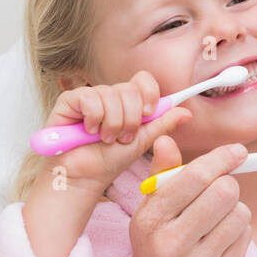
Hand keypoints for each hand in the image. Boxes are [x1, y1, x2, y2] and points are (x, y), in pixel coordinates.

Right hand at [40, 70, 189, 191]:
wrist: (86, 177)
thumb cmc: (110, 161)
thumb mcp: (142, 142)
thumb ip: (162, 124)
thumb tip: (186, 112)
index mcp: (128, 102)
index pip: (143, 80)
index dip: (149, 93)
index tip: (148, 113)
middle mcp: (109, 95)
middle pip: (129, 89)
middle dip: (130, 119)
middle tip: (122, 138)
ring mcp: (89, 96)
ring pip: (111, 94)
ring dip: (112, 124)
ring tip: (105, 139)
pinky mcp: (69, 100)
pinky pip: (90, 98)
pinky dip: (94, 119)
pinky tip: (88, 131)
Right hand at [120, 136, 253, 256]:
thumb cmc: (156, 251)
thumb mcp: (150, 214)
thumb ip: (161, 176)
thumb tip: (166, 139)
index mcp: (149, 221)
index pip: (193, 178)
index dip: (221, 159)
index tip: (238, 151)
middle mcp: (170, 244)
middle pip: (224, 192)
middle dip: (228, 186)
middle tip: (220, 194)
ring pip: (240, 214)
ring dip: (235, 212)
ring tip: (218, 222)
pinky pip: (246, 238)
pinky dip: (240, 233)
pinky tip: (222, 242)